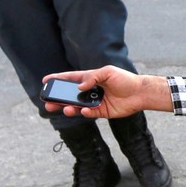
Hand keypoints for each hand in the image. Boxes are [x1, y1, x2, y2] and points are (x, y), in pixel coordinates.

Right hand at [39, 66, 169, 118]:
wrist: (140, 93)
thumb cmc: (125, 79)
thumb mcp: (108, 72)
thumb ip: (92, 77)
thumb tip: (79, 88)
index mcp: (91, 78)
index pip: (70, 79)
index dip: (58, 79)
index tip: (45, 80)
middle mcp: (91, 91)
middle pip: (70, 95)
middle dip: (58, 98)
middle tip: (47, 101)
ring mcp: (95, 102)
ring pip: (77, 106)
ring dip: (69, 108)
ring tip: (65, 109)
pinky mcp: (101, 112)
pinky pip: (89, 114)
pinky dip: (85, 113)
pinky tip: (84, 111)